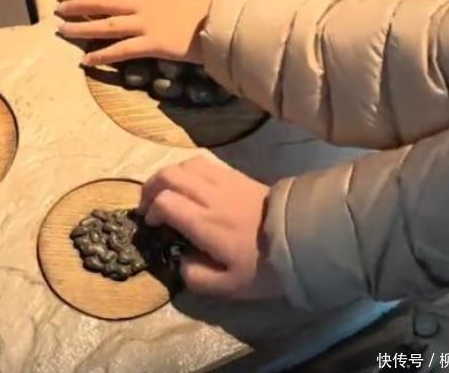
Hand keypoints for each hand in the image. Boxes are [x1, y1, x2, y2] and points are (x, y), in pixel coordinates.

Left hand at [56, 0, 228, 65]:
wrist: (230, 17)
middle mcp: (144, 2)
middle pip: (104, 2)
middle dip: (78, 4)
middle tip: (58, 8)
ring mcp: (146, 23)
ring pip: (106, 26)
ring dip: (81, 28)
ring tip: (62, 30)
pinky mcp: (153, 45)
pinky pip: (122, 51)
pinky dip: (102, 55)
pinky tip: (86, 60)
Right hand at [138, 157, 283, 299]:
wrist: (301, 238)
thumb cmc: (263, 265)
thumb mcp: (228, 286)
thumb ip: (197, 277)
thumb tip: (181, 262)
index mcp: (205, 221)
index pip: (165, 201)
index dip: (152, 210)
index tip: (153, 225)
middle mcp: (210, 195)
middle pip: (170, 175)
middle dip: (151, 187)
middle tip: (147, 204)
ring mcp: (223, 180)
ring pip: (185, 163)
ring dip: (169, 175)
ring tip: (165, 191)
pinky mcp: (235, 174)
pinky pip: (203, 161)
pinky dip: (187, 168)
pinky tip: (189, 182)